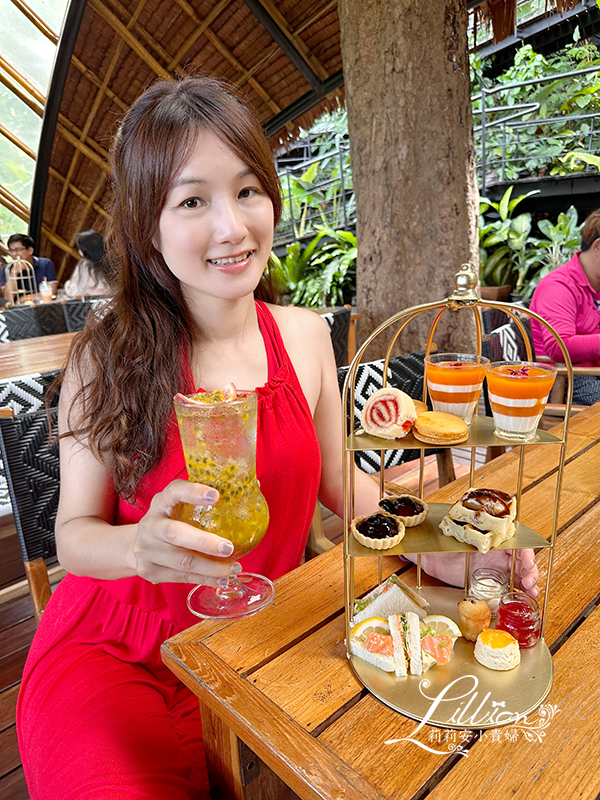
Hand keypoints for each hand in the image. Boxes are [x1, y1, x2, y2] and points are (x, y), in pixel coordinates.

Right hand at [133, 479, 238, 585]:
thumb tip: (255, 486)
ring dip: (211, 568)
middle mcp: (151, 524)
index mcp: (161, 501)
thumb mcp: (180, 504)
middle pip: (175, 534)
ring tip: (234, 568)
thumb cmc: (171, 519)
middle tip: (229, 548)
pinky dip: (204, 579)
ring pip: (182, 562)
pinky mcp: (148, 570)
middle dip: (205, 543)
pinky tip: (221, 580)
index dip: (194, 492)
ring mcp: (146, 550)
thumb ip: (209, 498)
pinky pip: (181, 577)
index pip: (175, 491)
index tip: (216, 496)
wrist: (136, 544)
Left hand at [404, 549, 538, 598]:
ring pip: (518, 569)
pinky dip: (520, 589)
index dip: (520, 548)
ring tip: (531, 590)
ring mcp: (493, 564)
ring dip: (528, 578)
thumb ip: (421, 545)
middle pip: (518, 555)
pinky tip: (525, 596)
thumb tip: (403, 549)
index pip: (508, 538)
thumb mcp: (429, 544)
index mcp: (482, 536)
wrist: (429, 557)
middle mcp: (491, 549)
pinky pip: (511, 583)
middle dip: (529, 566)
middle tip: (530, 579)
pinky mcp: (492, 579)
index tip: (524, 559)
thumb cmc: (433, 546)